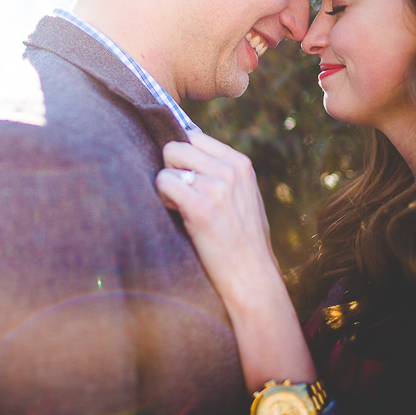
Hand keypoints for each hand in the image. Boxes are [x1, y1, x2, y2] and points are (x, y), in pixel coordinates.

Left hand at [156, 130, 278, 286]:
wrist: (252, 278)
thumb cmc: (242, 240)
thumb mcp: (242, 196)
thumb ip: (221, 172)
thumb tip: (185, 145)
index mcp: (240, 164)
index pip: (193, 137)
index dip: (182, 159)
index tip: (188, 181)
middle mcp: (230, 170)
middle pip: (175, 146)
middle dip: (171, 170)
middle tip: (181, 196)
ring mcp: (217, 187)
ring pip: (167, 166)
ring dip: (168, 189)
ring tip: (183, 210)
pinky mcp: (202, 207)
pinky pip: (164, 182)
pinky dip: (164, 199)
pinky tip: (179, 216)